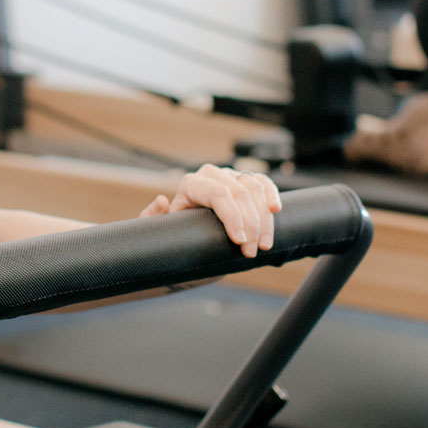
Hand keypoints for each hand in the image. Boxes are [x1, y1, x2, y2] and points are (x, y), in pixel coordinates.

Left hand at [140, 165, 281, 257]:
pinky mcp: (245, 183)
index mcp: (190, 184)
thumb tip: (162, 201)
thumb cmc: (173, 237)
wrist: (186, 241)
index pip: (218, 193)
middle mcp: (211, 175)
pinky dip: (271, 195)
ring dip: (263, 219)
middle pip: (240, 192)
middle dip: (250, 224)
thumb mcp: (159, 233)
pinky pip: (263, 183)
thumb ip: (152, 219)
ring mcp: (230, 177)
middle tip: (251, 252)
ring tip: (263, 246)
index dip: (232, 216)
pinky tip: (275, 211)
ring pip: (254, 188)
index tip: (239, 242)